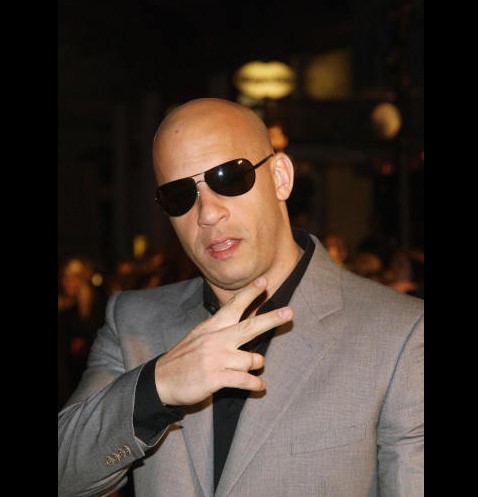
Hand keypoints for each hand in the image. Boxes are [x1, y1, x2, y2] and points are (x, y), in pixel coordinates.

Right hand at [154, 276, 292, 405]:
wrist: (162, 380)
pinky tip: (259, 386)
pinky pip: (245, 380)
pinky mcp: (216, 377)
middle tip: (289, 312)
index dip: (250, 293)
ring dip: (256, 365)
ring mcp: (216, 358)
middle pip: (250, 326)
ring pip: (252, 359)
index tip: (264, 281)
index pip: (234, 306)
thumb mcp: (199, 336)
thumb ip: (220, 329)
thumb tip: (243, 324)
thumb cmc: (185, 358)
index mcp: (212, 326)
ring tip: (253, 369)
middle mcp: (216, 339)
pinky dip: (255, 384)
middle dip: (271, 319)